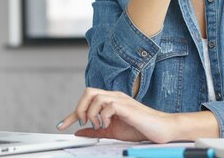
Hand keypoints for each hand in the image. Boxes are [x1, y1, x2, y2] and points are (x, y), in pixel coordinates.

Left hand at [56, 88, 175, 142]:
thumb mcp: (112, 131)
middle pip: (88, 92)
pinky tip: (108, 124)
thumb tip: (80, 132)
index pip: (87, 100)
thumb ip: (96, 130)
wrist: (161, 129)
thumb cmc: (140, 128)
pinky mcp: (128, 106)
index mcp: (111, 101)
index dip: (71, 113)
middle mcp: (115, 96)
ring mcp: (122, 100)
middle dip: (79, 109)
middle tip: (83, 123)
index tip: (62, 125)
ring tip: (99, 125)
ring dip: (91, 113)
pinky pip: (109, 105)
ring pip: (95, 96)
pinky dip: (103, 116)